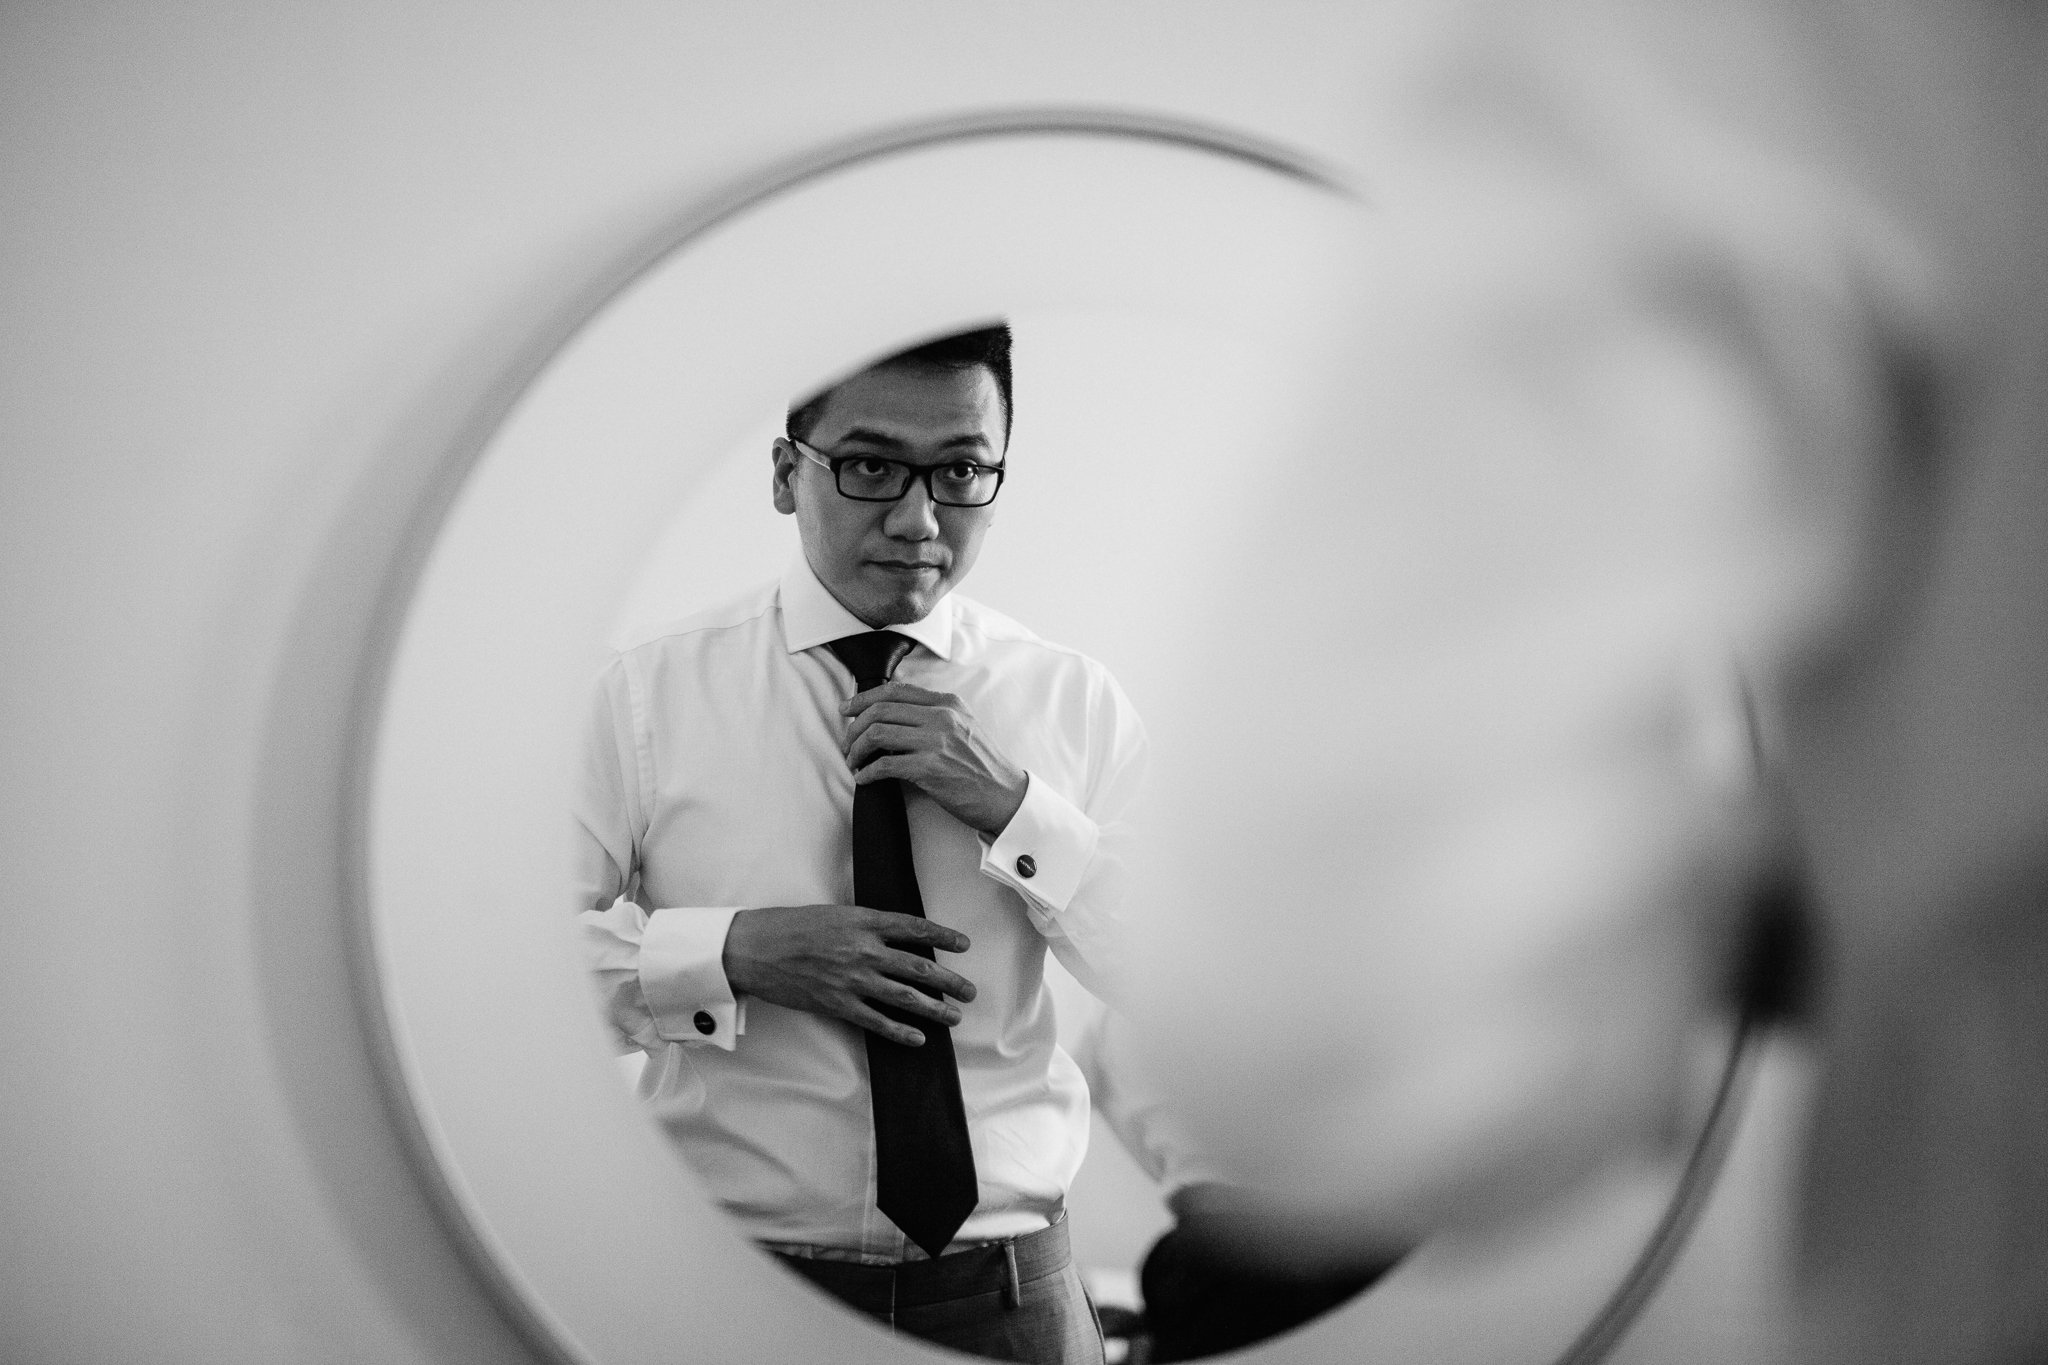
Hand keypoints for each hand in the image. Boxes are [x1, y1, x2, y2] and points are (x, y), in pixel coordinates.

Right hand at [722, 903, 976, 1046]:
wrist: (755, 949)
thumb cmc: (791, 926)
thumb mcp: (834, 913)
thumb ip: (865, 924)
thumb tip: (895, 935)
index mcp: (863, 921)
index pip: (914, 927)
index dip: (943, 935)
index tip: (965, 944)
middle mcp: (864, 949)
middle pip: (918, 966)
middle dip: (949, 980)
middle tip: (970, 990)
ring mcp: (852, 979)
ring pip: (905, 997)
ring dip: (934, 1008)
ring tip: (954, 1016)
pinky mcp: (838, 1004)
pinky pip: (876, 1022)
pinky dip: (900, 1031)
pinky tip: (918, 1039)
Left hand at [842, 681, 1028, 835]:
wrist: (1006, 795)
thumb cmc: (983, 766)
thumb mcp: (964, 726)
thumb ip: (934, 714)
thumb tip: (893, 714)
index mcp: (948, 703)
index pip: (895, 690)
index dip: (864, 698)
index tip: (846, 709)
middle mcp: (942, 716)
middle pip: (880, 710)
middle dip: (854, 727)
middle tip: (847, 744)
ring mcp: (936, 742)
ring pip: (877, 734)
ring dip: (856, 750)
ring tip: (854, 762)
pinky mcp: (931, 769)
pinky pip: (884, 765)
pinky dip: (867, 772)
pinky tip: (865, 779)